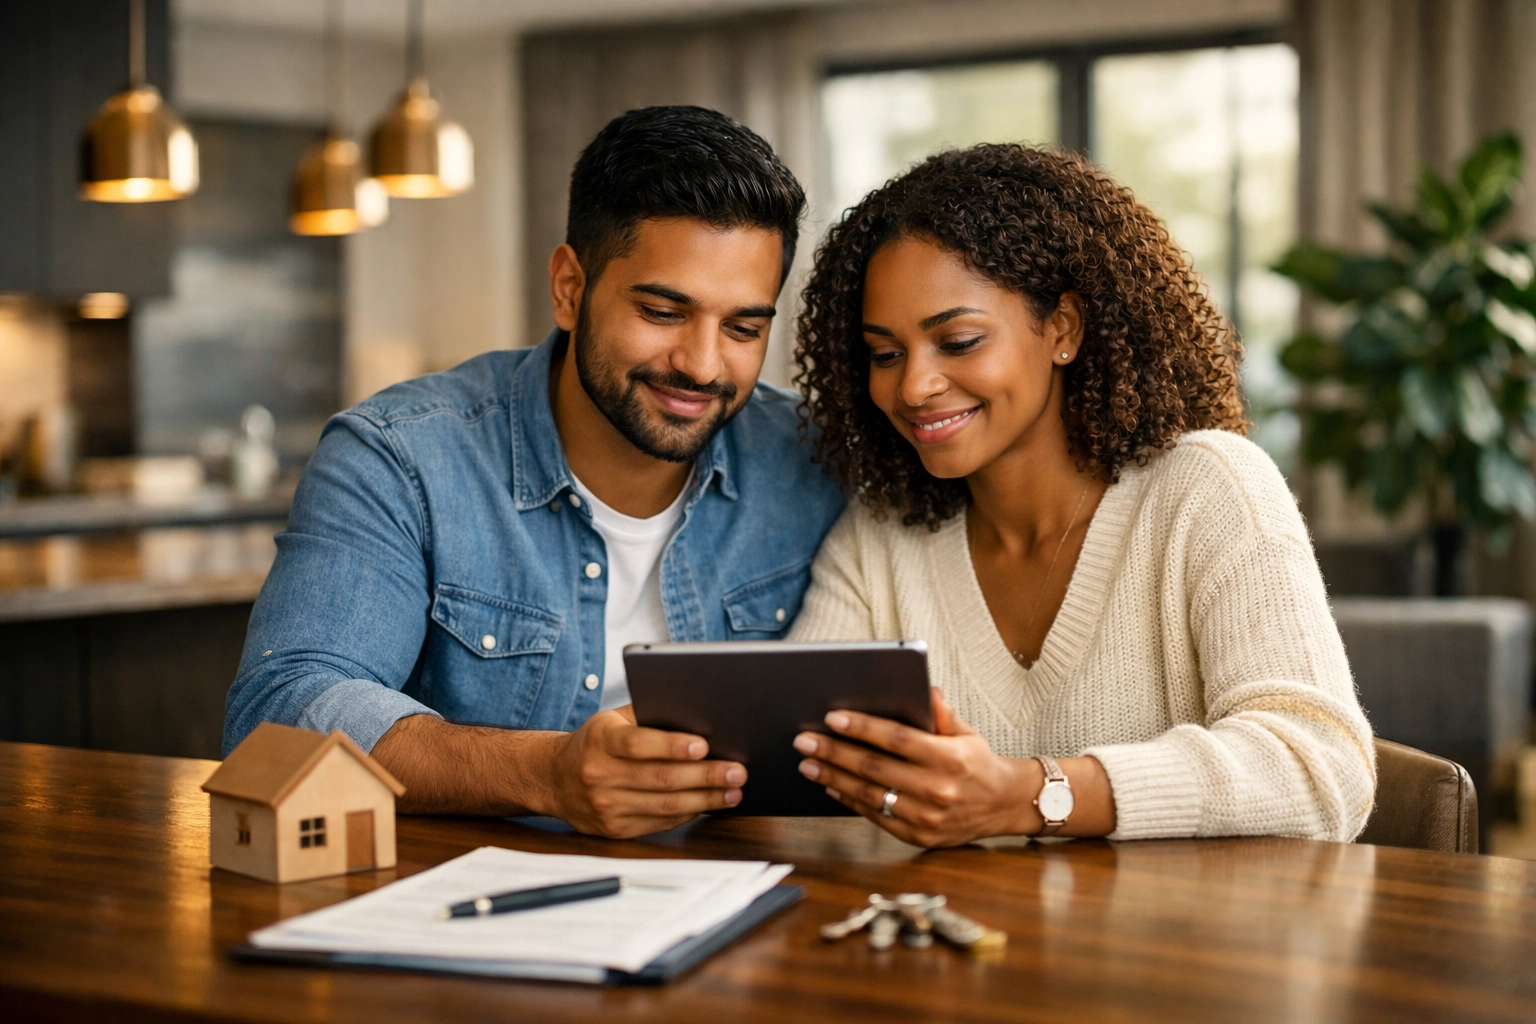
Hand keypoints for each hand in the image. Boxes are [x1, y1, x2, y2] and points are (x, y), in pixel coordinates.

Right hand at [545, 708, 745, 838]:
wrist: (554, 778)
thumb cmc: (596, 742)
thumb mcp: (612, 720)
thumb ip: (648, 716)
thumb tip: (698, 717)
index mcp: (601, 740)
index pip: (639, 744)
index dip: (672, 746)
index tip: (704, 746)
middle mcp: (600, 775)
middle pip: (660, 778)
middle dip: (705, 776)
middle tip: (737, 771)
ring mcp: (606, 806)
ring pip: (665, 806)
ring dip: (705, 800)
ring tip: (733, 791)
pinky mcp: (614, 829)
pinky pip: (659, 823)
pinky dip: (689, 814)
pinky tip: (709, 805)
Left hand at [792, 688, 1038, 847]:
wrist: (1004, 806)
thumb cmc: (979, 763)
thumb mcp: (966, 732)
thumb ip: (942, 713)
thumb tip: (926, 689)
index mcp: (949, 758)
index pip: (896, 739)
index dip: (862, 728)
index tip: (832, 718)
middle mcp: (937, 790)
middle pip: (874, 768)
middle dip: (834, 752)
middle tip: (804, 741)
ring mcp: (927, 817)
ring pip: (870, 795)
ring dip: (834, 779)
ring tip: (808, 764)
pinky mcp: (919, 836)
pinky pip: (877, 818)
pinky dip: (851, 802)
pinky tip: (832, 786)